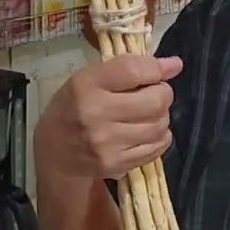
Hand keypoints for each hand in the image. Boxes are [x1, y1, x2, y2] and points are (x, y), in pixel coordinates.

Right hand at [35, 53, 181, 179]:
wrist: (55, 153)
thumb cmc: (74, 107)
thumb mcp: (89, 79)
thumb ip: (128, 68)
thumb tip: (175, 65)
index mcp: (86, 85)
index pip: (134, 70)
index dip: (157, 68)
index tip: (171, 67)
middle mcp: (96, 114)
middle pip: (155, 101)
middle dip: (163, 94)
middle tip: (155, 93)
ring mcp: (107, 143)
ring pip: (159, 125)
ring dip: (162, 116)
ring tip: (148, 114)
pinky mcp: (117, 164)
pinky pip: (156, 147)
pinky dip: (160, 137)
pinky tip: (147, 132)